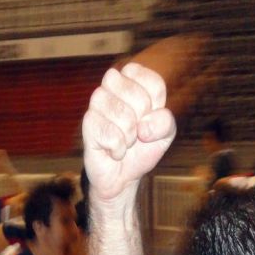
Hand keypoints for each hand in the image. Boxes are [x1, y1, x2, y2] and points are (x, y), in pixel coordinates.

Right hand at [82, 63, 175, 202]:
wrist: (123, 175)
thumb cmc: (143, 148)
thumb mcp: (165, 134)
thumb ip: (165, 122)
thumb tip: (143, 127)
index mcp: (133, 80)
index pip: (154, 83)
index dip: (157, 107)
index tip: (149, 118)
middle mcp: (112, 85)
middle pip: (138, 96)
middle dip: (142, 121)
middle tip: (135, 131)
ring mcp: (97, 102)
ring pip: (123, 115)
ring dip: (130, 137)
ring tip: (124, 141)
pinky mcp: (88, 122)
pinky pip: (111, 135)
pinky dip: (118, 149)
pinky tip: (113, 150)